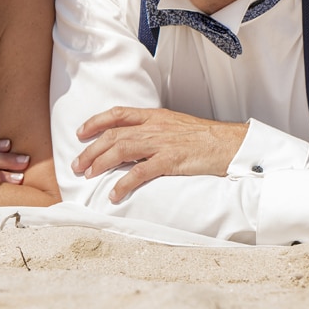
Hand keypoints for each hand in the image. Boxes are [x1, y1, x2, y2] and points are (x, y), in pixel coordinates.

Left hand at [72, 107, 247, 202]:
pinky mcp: (171, 160)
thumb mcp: (176, 126)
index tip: (81, 132)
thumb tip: (134, 143)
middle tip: (77, 165)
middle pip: (114, 134)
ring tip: (89, 176)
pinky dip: (124, 184)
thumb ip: (155, 131)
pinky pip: (141, 172)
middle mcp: (155, 126)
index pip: (119, 114)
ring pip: (122, 149)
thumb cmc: (205, 138)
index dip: (96, 122)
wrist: (231, 143)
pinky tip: (115, 194)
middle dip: (92, 149)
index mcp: (156, 116)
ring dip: (101, 164)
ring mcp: (162, 143)